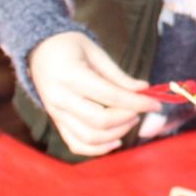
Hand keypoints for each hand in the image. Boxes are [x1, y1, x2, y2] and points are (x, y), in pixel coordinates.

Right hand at [27, 32, 159, 156]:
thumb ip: (118, 75)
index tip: (156, 103)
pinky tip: (116, 140)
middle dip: (128, 117)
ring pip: (90, 137)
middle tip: (141, 109)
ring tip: (131, 119)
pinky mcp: (56, 123)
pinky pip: (76, 145)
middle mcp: (60, 98)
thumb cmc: (70, 47)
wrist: (39, 51)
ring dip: (117, 133)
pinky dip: (98, 149)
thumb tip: (144, 90)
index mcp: (70, 75)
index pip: (110, 96)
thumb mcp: (95, 52)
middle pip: (100, 121)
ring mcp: (56, 114)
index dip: (137, 102)